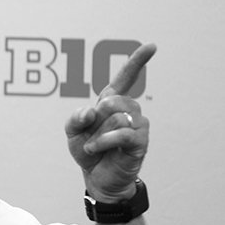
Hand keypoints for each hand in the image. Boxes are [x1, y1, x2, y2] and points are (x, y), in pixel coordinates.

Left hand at [65, 44, 155, 202]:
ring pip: (115, 118)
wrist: (96, 178)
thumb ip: (74, 118)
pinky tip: (96, 149)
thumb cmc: (88, 152)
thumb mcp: (72, 132)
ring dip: (97, 135)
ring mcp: (137, 125)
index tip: (152, 46)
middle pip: (110, 101)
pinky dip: (103, 141)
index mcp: (112, 103)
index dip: (137, 62)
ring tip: (93, 147)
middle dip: (94, 120)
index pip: (125, 78)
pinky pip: (121, 132)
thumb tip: (91, 110)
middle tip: (91, 135)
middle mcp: (129, 110)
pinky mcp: (140, 141)